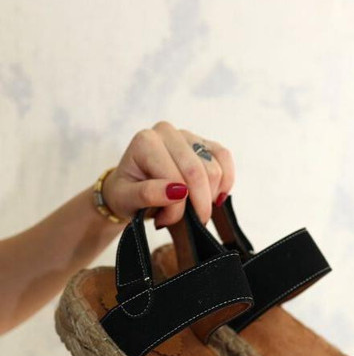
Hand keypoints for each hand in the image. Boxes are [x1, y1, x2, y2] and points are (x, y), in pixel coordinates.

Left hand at [102, 122, 234, 225]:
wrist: (132, 188)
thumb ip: (147, 194)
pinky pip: (225, 159)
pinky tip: (214, 198)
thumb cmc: (126, 193)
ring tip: (191, 209)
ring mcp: (188, 135)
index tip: (164, 223)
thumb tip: (178, 191)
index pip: (175, 178)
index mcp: (146, 141)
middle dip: (198, 205)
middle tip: (188, 222)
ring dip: (209, 198)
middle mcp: (167, 132)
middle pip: (198, 172)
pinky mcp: (204, 143)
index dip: (176, 208)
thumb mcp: (126, 199)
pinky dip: (225, 183)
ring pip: (214, 170)